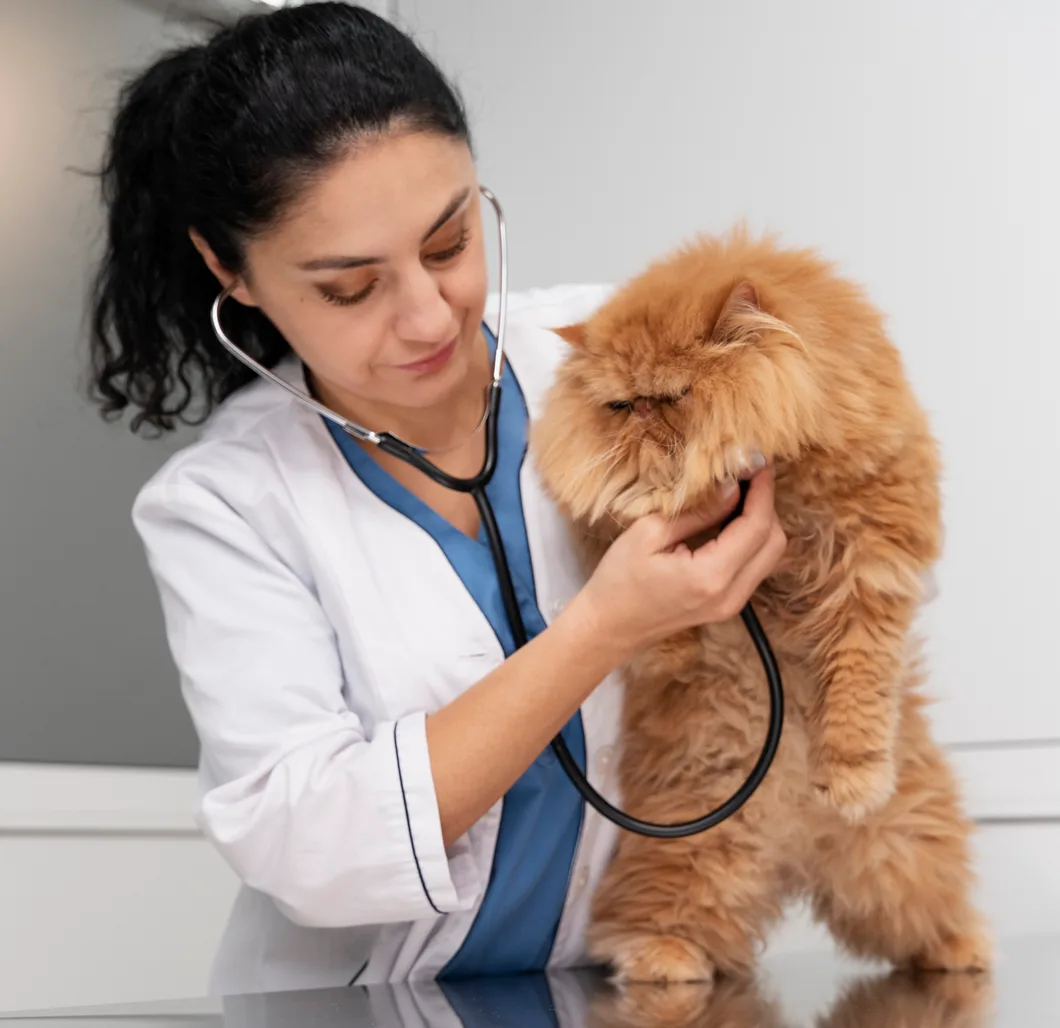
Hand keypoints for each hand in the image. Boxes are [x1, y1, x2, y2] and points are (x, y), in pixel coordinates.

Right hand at [579, 467, 786, 657]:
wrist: (608, 627)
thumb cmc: (618, 580)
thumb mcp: (648, 534)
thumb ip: (696, 512)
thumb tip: (731, 486)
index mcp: (710, 576)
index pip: (756, 526)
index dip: (763, 490)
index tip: (759, 461)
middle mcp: (730, 594)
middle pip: (774, 542)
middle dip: (767, 504)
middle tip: (748, 475)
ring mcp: (732, 605)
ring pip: (769, 555)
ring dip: (761, 521)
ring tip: (740, 493)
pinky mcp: (727, 606)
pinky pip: (755, 566)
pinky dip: (752, 540)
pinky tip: (731, 520)